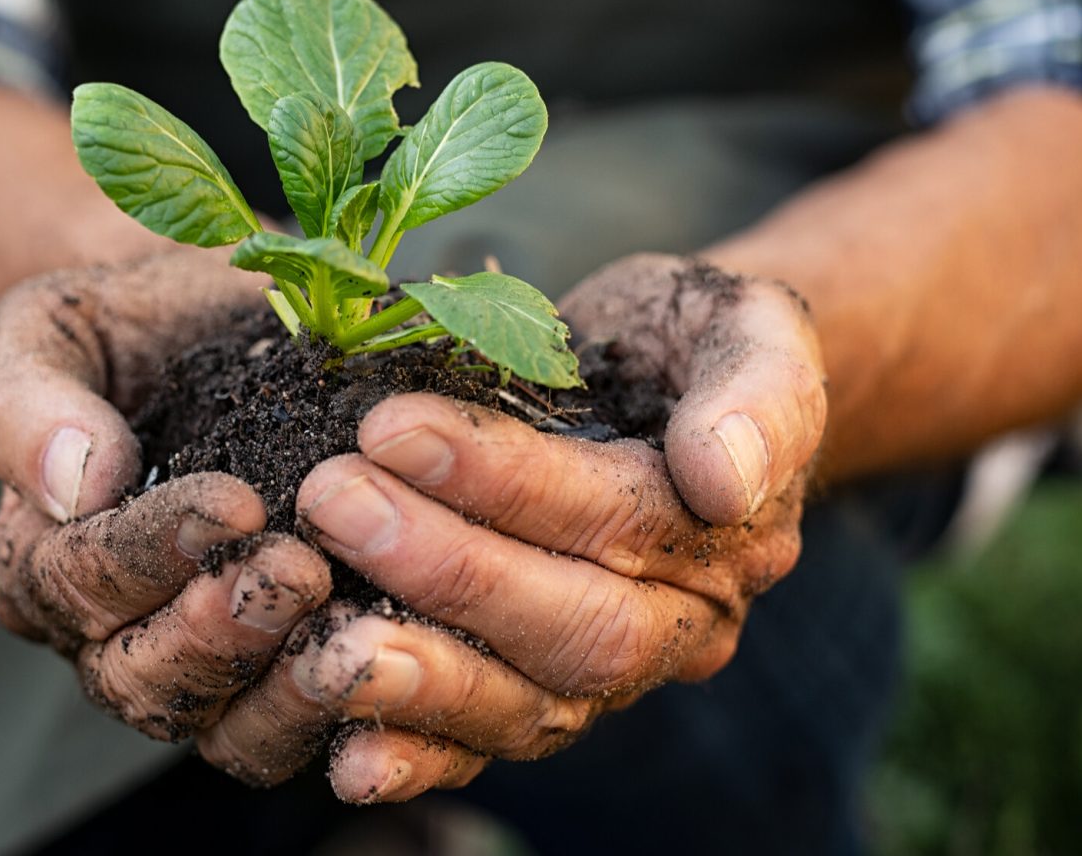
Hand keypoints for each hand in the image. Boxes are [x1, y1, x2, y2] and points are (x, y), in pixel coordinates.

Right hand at [0, 252, 335, 741]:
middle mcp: (107, 637)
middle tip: (298, 573)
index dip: (154, 550)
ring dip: (287, 693)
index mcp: (42, 558)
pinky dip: (348, 714)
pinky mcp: (280, 683)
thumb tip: (77, 482)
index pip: (81, 579)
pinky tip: (402, 667)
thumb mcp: (56, 329)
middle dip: (221, 634)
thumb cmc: (128, 327)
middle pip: (144, 677)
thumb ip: (34, 400)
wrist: (214, 331)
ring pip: (225, 730)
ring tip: (352, 633)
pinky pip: (301, 733)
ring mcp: (198, 672)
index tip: (233, 503)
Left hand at [193, 255, 824, 800]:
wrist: (667, 381)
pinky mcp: (543, 694)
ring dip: (423, 678)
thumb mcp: (748, 323)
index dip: (504, 479)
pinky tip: (346, 759)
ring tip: (322, 641)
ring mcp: (612, 674)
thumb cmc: (691, 339)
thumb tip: (725, 480)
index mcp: (737, 534)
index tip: (392, 424)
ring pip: (531, 705)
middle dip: (447, 571)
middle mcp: (685, 625)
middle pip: (575, 627)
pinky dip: (419, 758)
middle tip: (333, 499)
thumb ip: (759, 390)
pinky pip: (488, 747)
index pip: (621, 519)